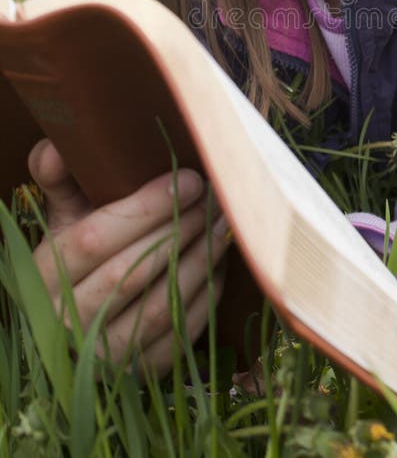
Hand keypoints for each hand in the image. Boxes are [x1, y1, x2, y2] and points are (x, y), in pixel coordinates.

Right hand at [27, 139, 228, 376]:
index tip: (188, 180)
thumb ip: (61, 183)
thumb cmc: (74, 260)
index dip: (146, 208)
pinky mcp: (137, 376)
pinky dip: (206, 297)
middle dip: (181, 229)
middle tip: (215, 197)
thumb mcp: (61, 221)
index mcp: (43, 278)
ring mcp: (102, 356)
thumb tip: (57, 147)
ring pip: (160, 306)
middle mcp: (66, 324)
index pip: (95, 240)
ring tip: (224, 223)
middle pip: (132, 272)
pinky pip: (179, 336)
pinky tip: (220, 262)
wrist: (72, 328)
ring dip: (200, 260)